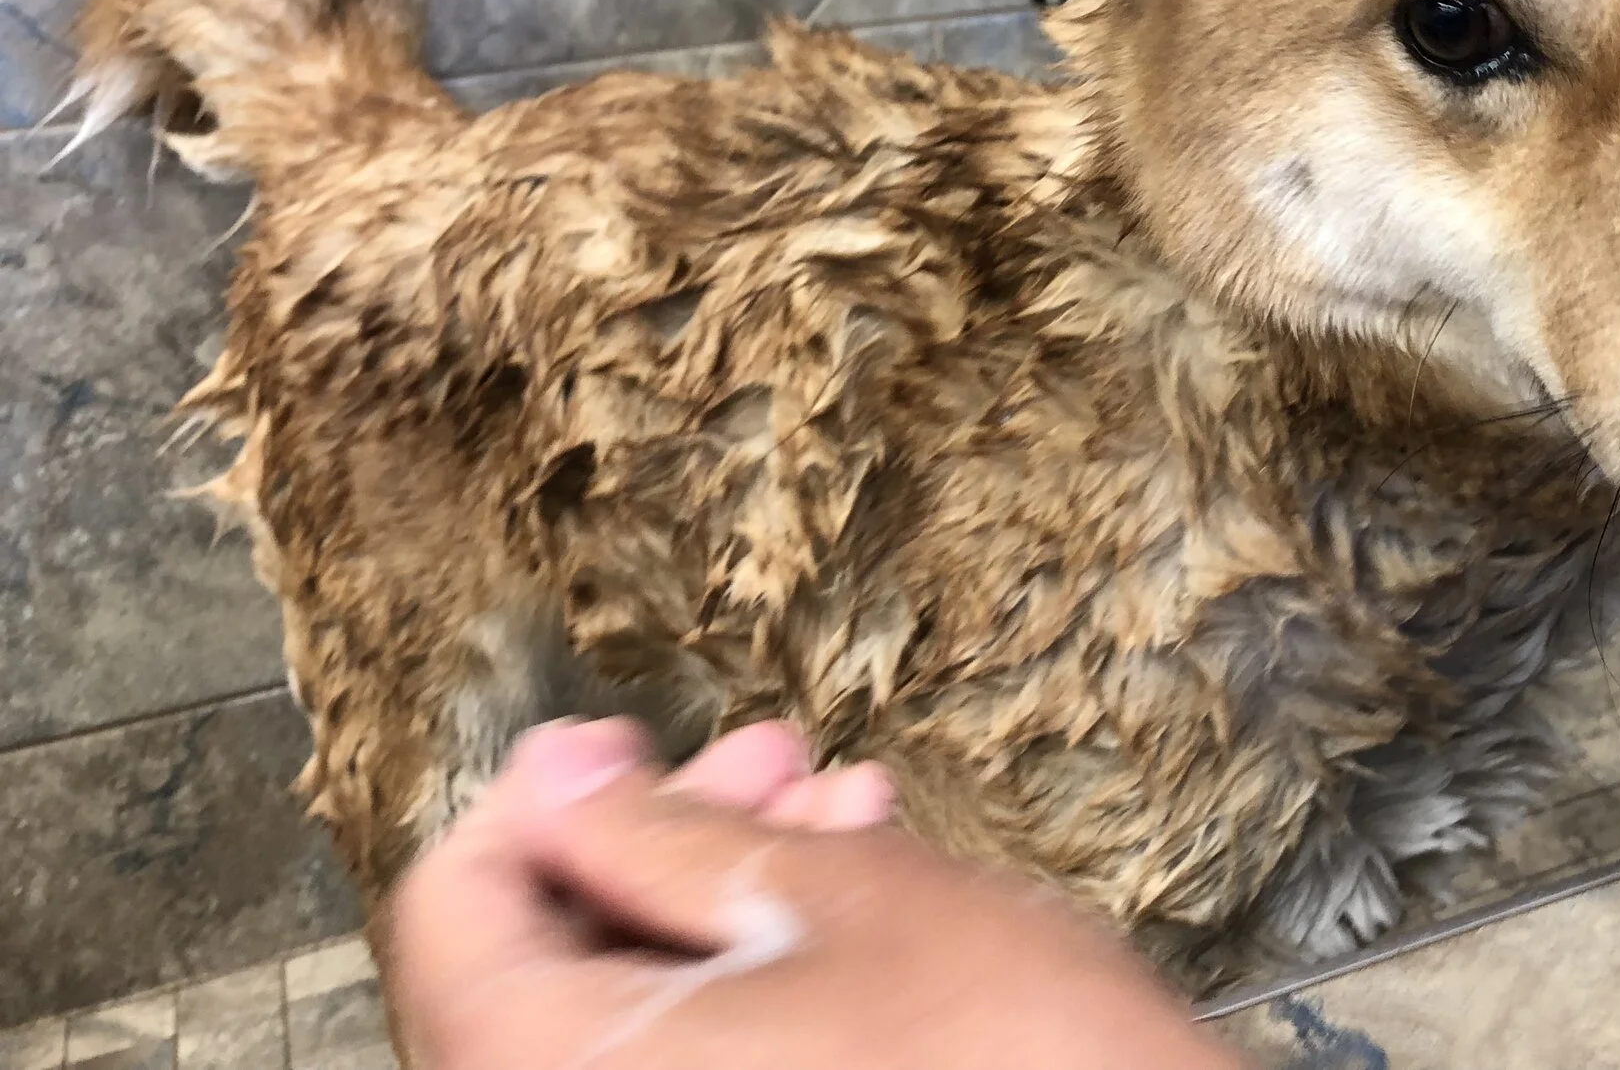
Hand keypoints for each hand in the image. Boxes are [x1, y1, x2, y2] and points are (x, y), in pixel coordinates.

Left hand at [388, 717, 1241, 1069]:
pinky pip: (697, 1057)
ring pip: (636, 1009)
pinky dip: (753, 975)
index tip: (610, 741)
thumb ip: (659, 837)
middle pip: (547, 965)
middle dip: (659, 836)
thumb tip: (557, 786)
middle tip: (761, 756)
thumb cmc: (1004, 1054)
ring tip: (841, 807)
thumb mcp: (828, 895)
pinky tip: (855, 895)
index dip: (530, 802)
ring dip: (724, 892)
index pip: (454, 919)